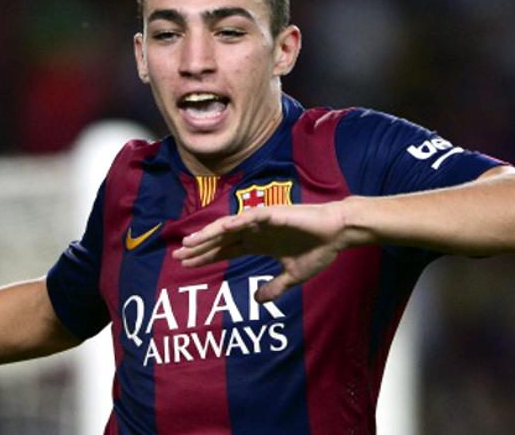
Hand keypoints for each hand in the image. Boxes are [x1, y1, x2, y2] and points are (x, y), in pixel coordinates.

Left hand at [174, 202, 363, 301]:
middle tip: (177, 256)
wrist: (337, 235)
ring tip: (190, 242)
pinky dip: (236, 222)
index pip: (224, 251)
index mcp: (258, 244)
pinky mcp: (274, 214)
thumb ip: (274, 288)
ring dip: (209, 234)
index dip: (205, 257)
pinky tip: (221, 229)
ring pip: (229, 227)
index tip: (186, 265)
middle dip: (199, 248)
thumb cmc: (317, 250)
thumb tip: (256, 300)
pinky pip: (250, 217)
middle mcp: (255, 231)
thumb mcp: (292, 277)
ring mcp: (262, 222)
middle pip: (220, 240)